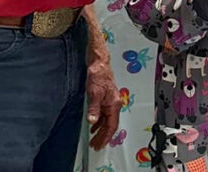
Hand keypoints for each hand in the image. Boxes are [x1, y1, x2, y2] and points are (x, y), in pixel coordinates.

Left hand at [85, 25, 120, 149]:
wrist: (99, 63)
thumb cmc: (98, 74)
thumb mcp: (94, 93)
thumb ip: (93, 108)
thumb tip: (92, 121)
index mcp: (114, 103)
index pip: (112, 125)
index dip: (106, 136)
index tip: (100, 144)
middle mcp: (114, 103)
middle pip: (110, 124)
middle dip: (103, 136)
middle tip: (96, 145)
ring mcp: (110, 101)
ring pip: (107, 120)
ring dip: (101, 130)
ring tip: (94, 138)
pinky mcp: (106, 98)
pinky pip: (104, 114)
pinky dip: (99, 121)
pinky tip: (93, 124)